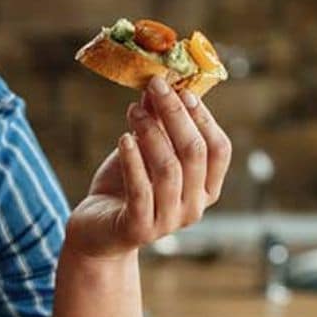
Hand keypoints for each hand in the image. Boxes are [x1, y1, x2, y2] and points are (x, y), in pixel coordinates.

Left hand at [65, 74, 232, 259]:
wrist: (97, 230)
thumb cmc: (126, 187)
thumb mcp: (145, 152)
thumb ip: (157, 124)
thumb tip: (160, 85)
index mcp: (206, 189)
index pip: (219, 149)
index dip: (203, 117)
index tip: (182, 90)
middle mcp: (194, 207)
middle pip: (194, 153)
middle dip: (175, 115)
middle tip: (156, 87)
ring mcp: (169, 221)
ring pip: (168, 169)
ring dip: (151, 132)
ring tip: (133, 110)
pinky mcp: (139, 229)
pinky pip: (141, 190)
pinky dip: (133, 160)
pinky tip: (123, 139)